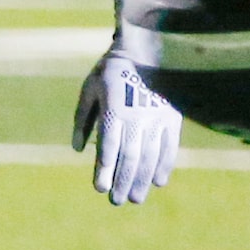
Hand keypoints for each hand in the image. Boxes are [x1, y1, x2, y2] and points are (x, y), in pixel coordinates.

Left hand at [72, 48, 182, 205]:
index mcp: (114, 109)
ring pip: (151, 155)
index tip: (98, 188)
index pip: (108, 146)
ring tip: (135, 199)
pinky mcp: (172, 117)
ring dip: (143, 179)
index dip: (104, 168)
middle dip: (123, 181)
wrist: (149, 48)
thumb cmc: (111, 70)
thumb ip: (82, 119)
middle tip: (116, 201)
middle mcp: (137, 116)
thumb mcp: (90, 89)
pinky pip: (170, 146)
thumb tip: (76, 149)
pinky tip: (159, 182)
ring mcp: (157, 118)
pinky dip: (165, 165)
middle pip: (131, 156)